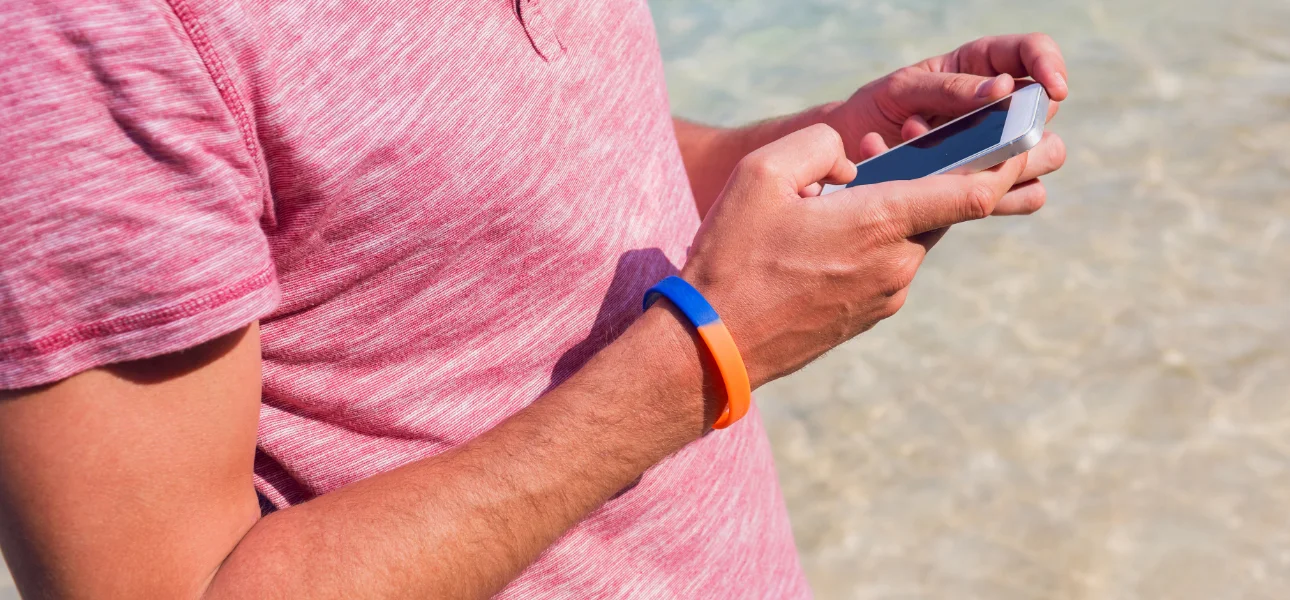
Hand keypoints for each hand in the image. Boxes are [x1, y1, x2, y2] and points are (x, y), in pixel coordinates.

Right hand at [680, 124, 1027, 385]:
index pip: (972, 193)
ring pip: (907, 240)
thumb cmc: (733, 257)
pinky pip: (884, 268)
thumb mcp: (762, 174)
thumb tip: (853, 161)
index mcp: (880, 223)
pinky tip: (818, 246)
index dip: (1007, 165)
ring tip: (826, 209)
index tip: (1030, 145)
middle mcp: (896, 264)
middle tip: (892, 160)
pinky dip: (869, 247)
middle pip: (937, 212)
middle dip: (930, 182)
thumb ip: (819, 145)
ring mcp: (884, 297)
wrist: (714, 346)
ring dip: (887, 217)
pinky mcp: (866, 318)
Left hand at [823, 33, 1068, 214]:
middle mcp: (996, 107)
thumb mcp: (902, 91)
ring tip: (949, 164)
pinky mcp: (989, 186)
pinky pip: (1025, 196)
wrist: (845, 160)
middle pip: (1046, 113)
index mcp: (977, 68)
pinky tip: (956, 192)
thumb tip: (1002, 89)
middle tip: (977, 137)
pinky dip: (998, 196)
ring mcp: (997, 148)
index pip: (1032, 52)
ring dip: (1006, 164)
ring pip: (1046, 157)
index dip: (1049, 66)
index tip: (1054, 90)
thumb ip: (949, 87)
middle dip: (1022, 126)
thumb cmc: (871, 112)